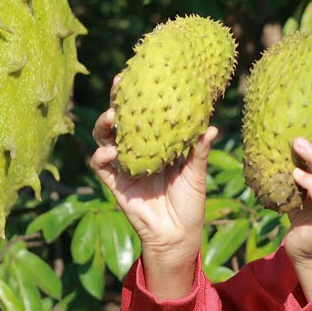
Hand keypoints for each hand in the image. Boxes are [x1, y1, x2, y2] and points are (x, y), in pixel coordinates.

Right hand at [90, 77, 216, 295]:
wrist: (178, 236)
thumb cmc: (190, 204)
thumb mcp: (196, 174)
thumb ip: (199, 151)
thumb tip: (211, 126)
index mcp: (157, 145)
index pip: (145, 114)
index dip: (141, 95)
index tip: (143, 74)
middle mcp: (137, 152)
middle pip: (121, 120)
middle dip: (117, 100)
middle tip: (121, 84)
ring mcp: (123, 167)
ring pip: (104, 138)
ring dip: (105, 125)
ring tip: (113, 116)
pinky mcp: (114, 184)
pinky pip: (100, 165)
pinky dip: (102, 155)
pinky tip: (110, 149)